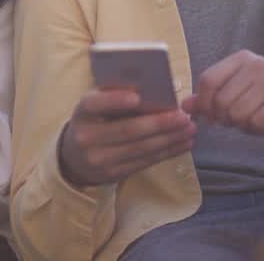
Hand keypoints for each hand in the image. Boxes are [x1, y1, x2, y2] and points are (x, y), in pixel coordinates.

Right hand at [59, 88, 195, 186]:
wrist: (74, 158)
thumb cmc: (93, 121)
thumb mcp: (95, 105)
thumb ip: (114, 95)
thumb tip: (149, 88)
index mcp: (82, 112)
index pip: (95, 104)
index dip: (115, 100)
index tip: (137, 97)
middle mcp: (87, 137)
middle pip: (127, 130)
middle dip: (159, 123)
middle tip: (183, 116)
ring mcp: (100, 159)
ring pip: (140, 148)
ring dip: (169, 139)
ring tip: (189, 129)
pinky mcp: (113, 174)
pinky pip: (145, 162)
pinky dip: (167, 152)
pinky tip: (182, 144)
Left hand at [182, 50, 263, 137]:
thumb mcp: (240, 91)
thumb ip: (212, 97)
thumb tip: (184, 106)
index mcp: (241, 59)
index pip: (208, 79)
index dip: (205, 103)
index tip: (211, 116)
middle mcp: (257, 65)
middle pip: (221, 101)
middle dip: (226, 118)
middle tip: (239, 120)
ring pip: (237, 113)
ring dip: (242, 125)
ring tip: (254, 120)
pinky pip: (256, 123)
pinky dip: (257, 130)